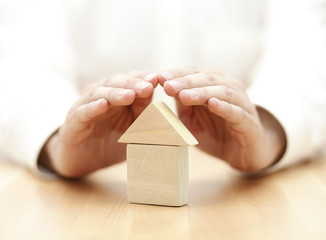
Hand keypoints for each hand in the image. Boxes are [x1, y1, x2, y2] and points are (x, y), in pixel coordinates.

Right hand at [40, 71, 157, 176]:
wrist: (82, 160)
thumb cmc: (111, 142)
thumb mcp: (134, 130)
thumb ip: (145, 117)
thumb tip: (165, 108)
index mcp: (118, 96)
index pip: (131, 81)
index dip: (143, 79)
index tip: (157, 79)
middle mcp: (101, 96)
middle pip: (116, 83)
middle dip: (132, 84)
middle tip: (147, 86)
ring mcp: (85, 106)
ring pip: (99, 93)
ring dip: (115, 93)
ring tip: (129, 95)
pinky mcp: (74, 121)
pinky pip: (83, 112)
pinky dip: (92, 108)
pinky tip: (102, 106)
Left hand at [157, 67, 285, 172]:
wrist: (242, 153)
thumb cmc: (214, 132)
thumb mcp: (191, 118)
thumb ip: (181, 104)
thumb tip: (164, 88)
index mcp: (213, 85)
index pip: (194, 73)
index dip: (177, 74)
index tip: (159, 77)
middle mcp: (228, 88)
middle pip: (207, 79)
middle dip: (185, 82)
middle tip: (167, 86)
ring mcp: (241, 103)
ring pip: (222, 92)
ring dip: (202, 93)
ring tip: (184, 96)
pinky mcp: (249, 121)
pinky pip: (237, 112)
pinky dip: (225, 107)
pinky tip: (212, 104)